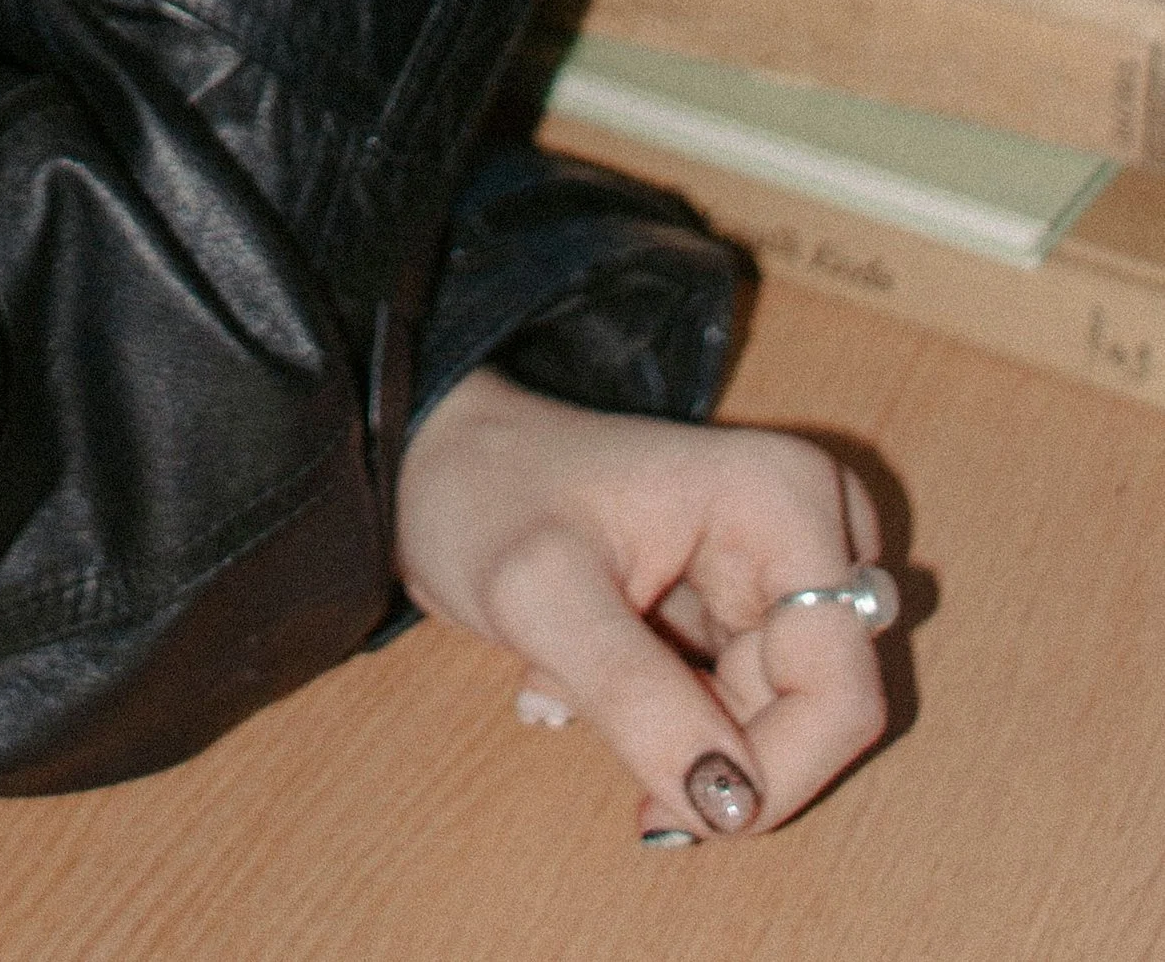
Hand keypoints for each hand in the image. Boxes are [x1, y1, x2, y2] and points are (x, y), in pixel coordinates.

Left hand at [394, 366, 890, 840]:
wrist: (435, 466)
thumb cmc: (482, 495)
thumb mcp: (539, 597)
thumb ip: (637, 699)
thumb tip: (732, 805)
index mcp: (784, 498)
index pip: (839, 689)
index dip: (773, 772)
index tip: (668, 807)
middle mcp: (803, 530)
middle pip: (815, 713)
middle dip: (700, 741)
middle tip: (585, 704)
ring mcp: (775, 569)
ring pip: (769, 721)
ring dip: (664, 728)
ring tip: (564, 668)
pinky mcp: (741, 607)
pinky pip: (733, 710)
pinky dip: (656, 718)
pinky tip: (577, 669)